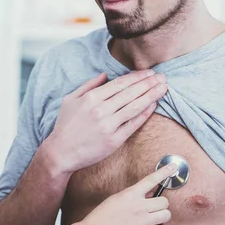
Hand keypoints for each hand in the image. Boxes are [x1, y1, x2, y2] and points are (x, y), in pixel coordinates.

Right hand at [43, 70, 166, 174]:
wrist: (61, 152)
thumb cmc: (65, 125)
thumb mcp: (71, 99)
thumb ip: (88, 85)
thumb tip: (105, 75)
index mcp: (91, 98)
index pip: (120, 84)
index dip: (136, 77)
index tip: (148, 73)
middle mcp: (101, 110)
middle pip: (130, 93)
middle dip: (148, 83)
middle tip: (162, 77)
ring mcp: (108, 125)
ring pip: (134, 107)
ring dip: (151, 96)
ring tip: (163, 88)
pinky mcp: (114, 140)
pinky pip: (132, 124)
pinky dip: (144, 114)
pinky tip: (153, 105)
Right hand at [80, 163, 175, 224]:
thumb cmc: (103, 216)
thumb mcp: (116, 198)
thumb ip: (133, 196)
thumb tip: (149, 194)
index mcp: (130, 194)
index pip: (151, 180)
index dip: (164, 172)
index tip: (173, 167)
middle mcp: (139, 206)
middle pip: (164, 201)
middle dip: (160, 204)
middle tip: (154, 208)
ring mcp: (143, 221)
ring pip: (166, 215)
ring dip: (161, 216)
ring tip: (152, 218)